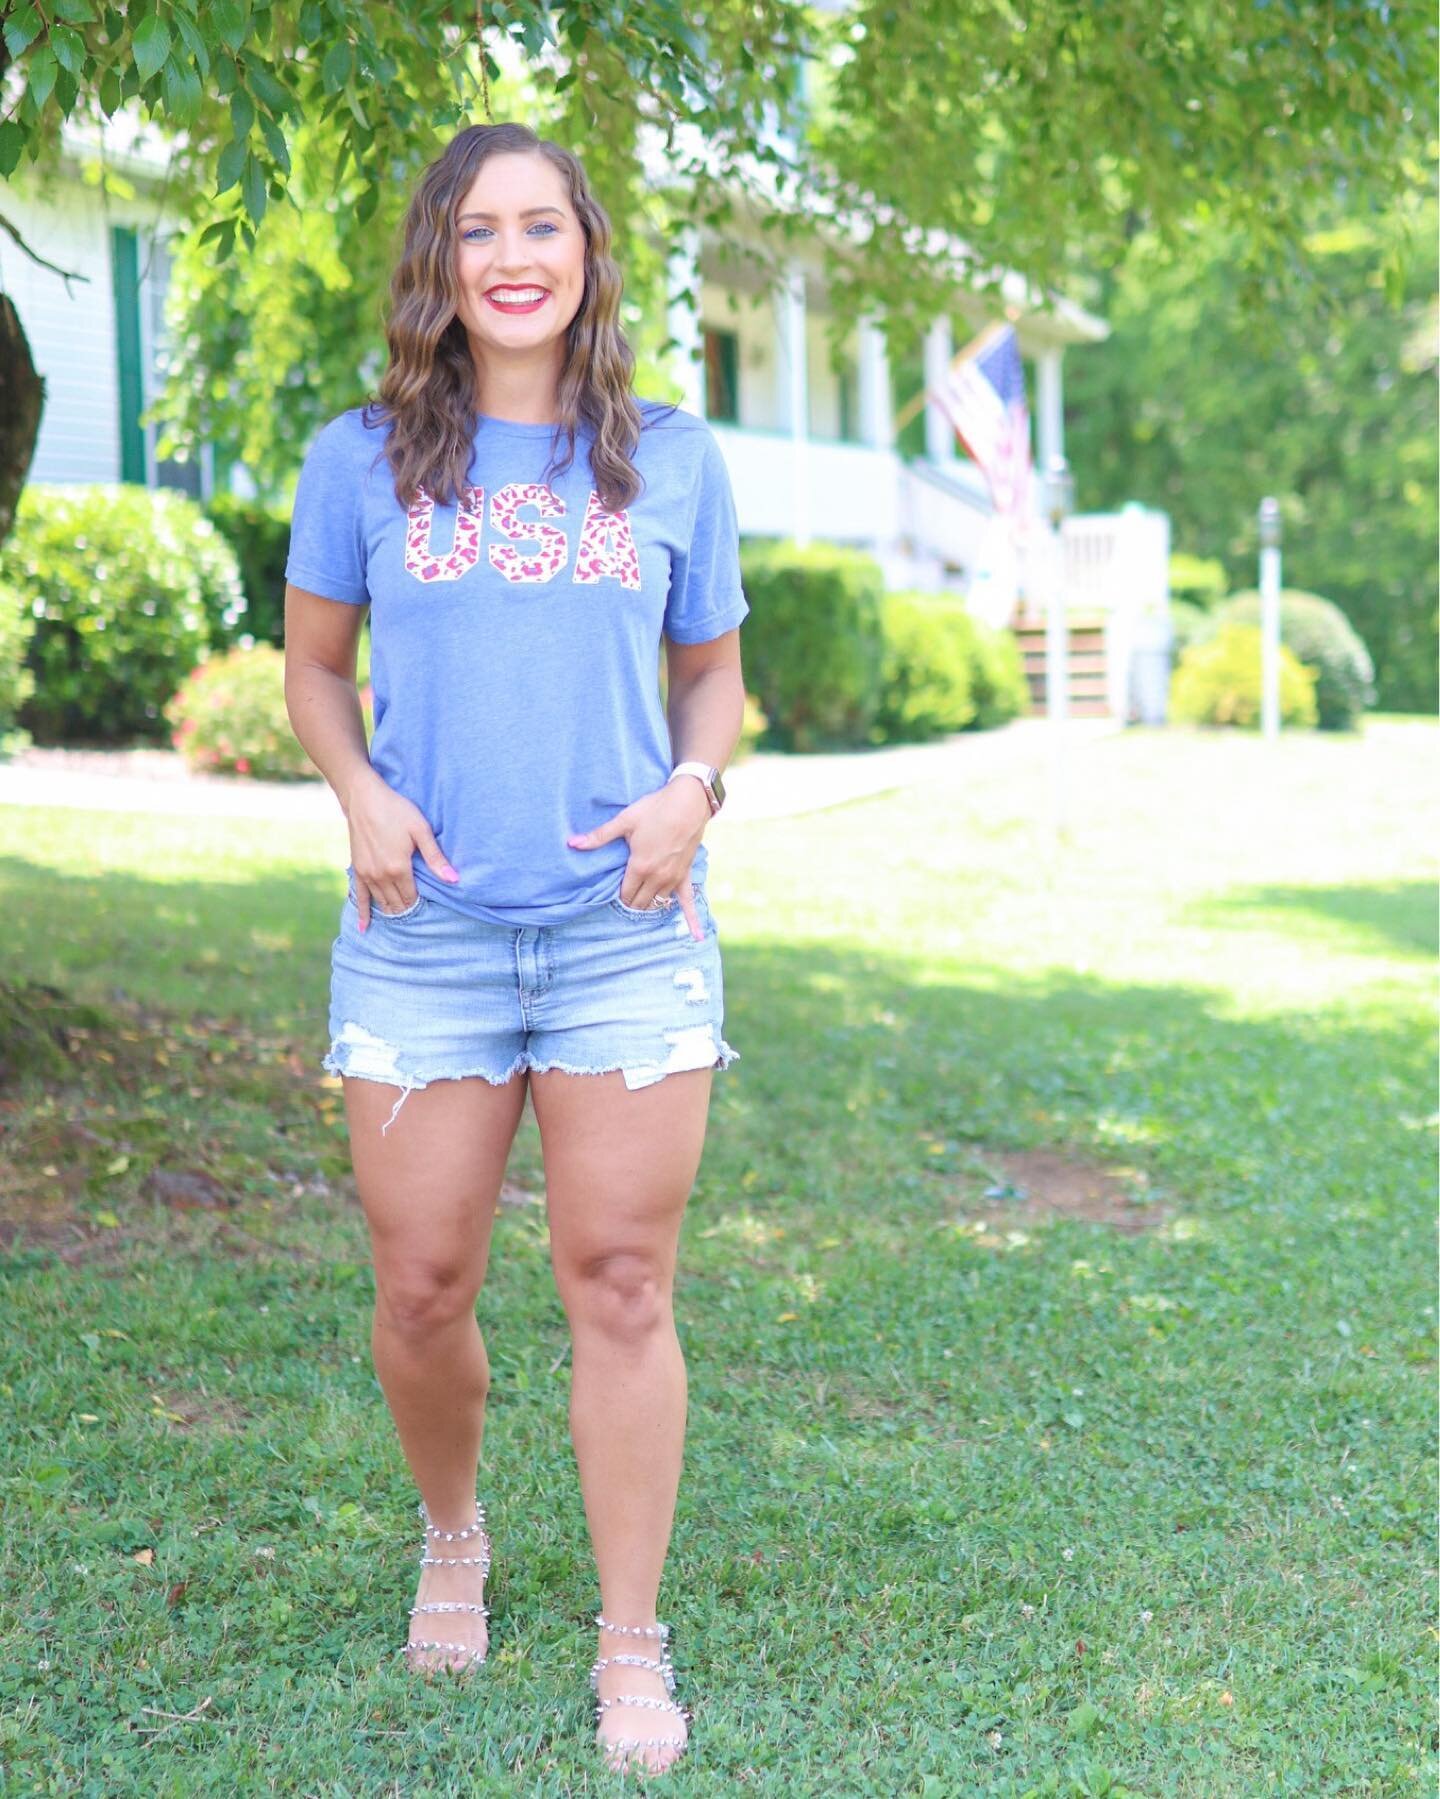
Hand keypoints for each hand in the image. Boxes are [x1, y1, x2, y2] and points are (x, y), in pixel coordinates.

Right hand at [345, 768, 459, 931]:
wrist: (364, 798)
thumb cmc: (396, 810)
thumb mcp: (421, 830)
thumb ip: (435, 858)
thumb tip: (454, 880)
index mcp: (399, 868)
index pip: (412, 897)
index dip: (421, 904)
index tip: (430, 908)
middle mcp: (381, 876)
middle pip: (397, 903)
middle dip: (408, 910)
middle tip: (419, 916)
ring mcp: (366, 874)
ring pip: (382, 903)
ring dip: (392, 912)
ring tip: (403, 919)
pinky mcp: (357, 870)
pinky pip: (359, 897)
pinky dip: (363, 913)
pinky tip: (365, 928)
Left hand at [567, 777, 709, 941]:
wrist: (688, 802)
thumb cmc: (655, 808)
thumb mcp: (624, 820)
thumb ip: (599, 836)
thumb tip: (572, 843)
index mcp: (639, 867)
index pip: (625, 894)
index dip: (617, 896)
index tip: (611, 893)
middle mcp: (657, 878)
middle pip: (639, 903)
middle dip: (630, 903)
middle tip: (624, 897)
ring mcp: (673, 879)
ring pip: (657, 904)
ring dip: (648, 906)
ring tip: (640, 904)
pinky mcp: (686, 875)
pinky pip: (689, 902)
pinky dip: (692, 921)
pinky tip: (697, 938)